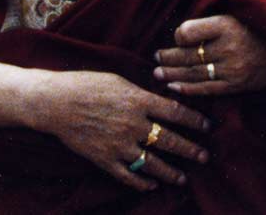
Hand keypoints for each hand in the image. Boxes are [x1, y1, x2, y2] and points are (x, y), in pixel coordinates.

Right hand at [38, 69, 210, 191]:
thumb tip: (162, 98)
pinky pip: (128, 176)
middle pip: (168, 140)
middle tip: (204, 157)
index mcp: (138, 100)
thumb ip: (142, 93)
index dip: (194, 120)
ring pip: (151, 163)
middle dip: (189, 149)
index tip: (208, 126)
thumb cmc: (88, 84)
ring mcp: (118, 145)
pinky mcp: (104, 160)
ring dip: (170, 172)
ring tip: (183, 178)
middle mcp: (132, 124)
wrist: (57, 103)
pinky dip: (142, 183)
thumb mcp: (120, 81)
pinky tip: (152, 185)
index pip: (174, 111)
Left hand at [154, 14, 265, 96]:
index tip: (174, 37)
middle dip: (168, 58)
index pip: (189, 31)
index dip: (178, 35)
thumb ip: (209, 23)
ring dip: (172, 75)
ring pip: (194, 74)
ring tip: (158, 73)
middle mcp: (228, 46)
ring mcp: (233, 68)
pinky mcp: (237, 84)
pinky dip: (188, 89)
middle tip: (155, 58)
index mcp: (227, 24)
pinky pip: (207, 89)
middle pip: (188, 55)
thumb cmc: (255, 25)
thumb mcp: (235, 13)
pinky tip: (173, 87)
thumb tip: (180, 35)